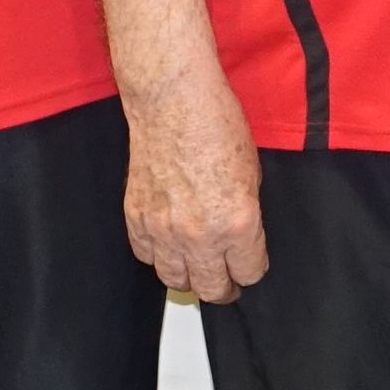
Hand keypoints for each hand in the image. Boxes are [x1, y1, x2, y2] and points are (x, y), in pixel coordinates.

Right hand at [125, 69, 266, 300]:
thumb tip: (241, 233)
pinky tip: (169, 247)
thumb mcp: (253, 173)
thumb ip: (246, 212)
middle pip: (210, 287)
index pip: (248, 272)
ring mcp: (163, 229)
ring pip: (174, 279)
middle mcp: (199, 235)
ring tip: (197, 269)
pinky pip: (146, 256)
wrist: (173, 102)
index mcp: (237, 223)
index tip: (250, 266)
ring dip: (188, 276)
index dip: (252, 270)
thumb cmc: (217, 125)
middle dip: (223, 287)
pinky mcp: (136, 218)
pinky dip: (158, 256)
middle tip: (227, 282)